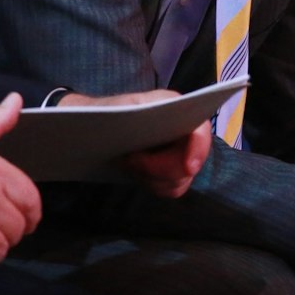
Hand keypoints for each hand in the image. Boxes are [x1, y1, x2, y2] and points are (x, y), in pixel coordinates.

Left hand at [58, 90, 211, 197]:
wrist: (94, 128)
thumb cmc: (108, 112)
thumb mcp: (122, 106)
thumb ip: (143, 110)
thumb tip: (163, 116)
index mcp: (178, 109)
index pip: (200, 132)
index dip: (199, 150)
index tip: (188, 167)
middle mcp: (185, 131)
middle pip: (190, 164)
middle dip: (159, 168)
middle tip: (132, 159)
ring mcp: (181, 153)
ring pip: (181, 180)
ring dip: (153, 177)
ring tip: (129, 162)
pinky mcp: (171, 170)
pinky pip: (172, 188)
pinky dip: (153, 184)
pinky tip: (135, 171)